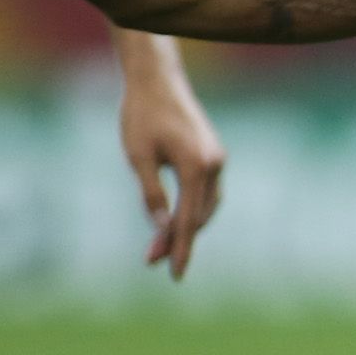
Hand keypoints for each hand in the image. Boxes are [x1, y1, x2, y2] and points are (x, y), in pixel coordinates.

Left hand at [115, 32, 227, 279]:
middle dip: (180, 240)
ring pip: (207, 206)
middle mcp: (214, 164)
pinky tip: (177, 218)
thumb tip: (163, 229)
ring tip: (161, 244)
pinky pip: (207, 191)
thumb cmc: (142, 114)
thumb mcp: (138, 158)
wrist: (157, 79)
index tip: (175, 275)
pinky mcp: (213, 154)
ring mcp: (217, 158)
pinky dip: (194, 208)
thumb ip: (152, 196)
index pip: (189, 220)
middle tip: (153, 259)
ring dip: (188, 226)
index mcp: (197, 166)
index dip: (181, 249)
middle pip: (201, 216)